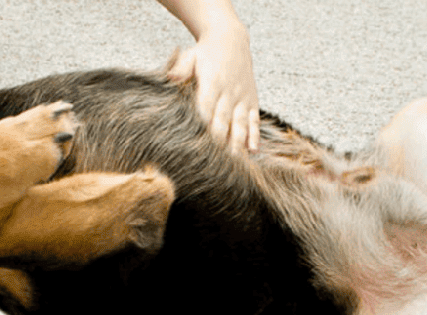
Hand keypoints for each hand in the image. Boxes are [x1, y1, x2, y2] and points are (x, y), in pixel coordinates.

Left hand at [168, 22, 259, 153]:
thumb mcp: (191, 55)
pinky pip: (255, 120)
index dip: (202, 126)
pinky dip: (255, 135)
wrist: (231, 38)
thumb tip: (171, 77)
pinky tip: (253, 151)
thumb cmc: (205, 52)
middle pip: (223, 121)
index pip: (206, 108)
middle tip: (214, 164)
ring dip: (238, 144)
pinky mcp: (252, 100)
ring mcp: (242, 98)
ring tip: (234, 163)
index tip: (197, 145)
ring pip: (241, 124)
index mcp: (212, 83)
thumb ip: (181, 68)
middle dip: (219, 142)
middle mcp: (229, 92)